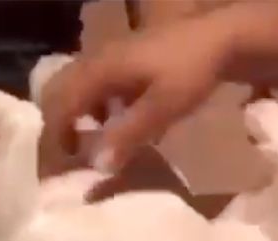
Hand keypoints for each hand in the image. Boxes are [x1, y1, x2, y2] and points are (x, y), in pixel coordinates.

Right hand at [38, 10, 237, 172]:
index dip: (55, 133)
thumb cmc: (191, 72)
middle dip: (58, 121)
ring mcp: (112, 54)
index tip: (61, 162)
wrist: (221, 37)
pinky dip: (96, 102)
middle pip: (60, 88)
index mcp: (100, 69)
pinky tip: (116, 118)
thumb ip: (129, 135)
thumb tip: (98, 165)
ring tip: (89, 139)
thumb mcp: (163, 108)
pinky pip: (97, 80)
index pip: (60, 102)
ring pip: (77, 84)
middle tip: (69, 151)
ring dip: (76, 111)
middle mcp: (98, 58)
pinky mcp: (127, 56)